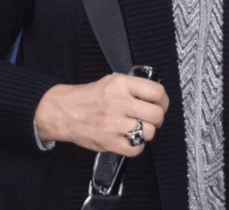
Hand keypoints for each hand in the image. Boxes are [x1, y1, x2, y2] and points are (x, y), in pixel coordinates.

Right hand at [34, 73, 168, 156]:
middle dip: (158, 117)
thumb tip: (154, 95)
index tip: (161, 103)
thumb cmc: (89, 96)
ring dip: (147, 131)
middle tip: (152, 117)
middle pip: (156, 114)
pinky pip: (136, 149)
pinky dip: (137, 145)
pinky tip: (131, 138)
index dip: (163, 100)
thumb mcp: (111, 80)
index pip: (156, 92)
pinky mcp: (110, 142)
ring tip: (139, 127)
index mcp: (121, 84)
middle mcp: (119, 102)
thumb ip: (133, 86)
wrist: (65, 111)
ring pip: (149, 132)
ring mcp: (114, 123)